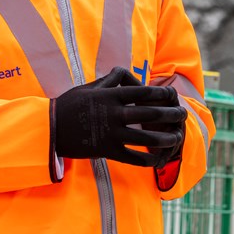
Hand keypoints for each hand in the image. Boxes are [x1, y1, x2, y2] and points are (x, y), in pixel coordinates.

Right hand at [52, 67, 185, 167]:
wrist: (51, 128)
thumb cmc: (71, 104)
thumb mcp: (91, 86)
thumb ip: (112, 80)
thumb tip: (129, 74)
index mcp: (111, 95)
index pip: (144, 92)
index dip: (162, 94)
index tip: (172, 96)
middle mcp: (114, 113)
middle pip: (150, 113)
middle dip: (170, 114)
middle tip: (182, 116)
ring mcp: (111, 133)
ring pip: (145, 137)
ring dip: (164, 138)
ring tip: (176, 138)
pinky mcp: (107, 150)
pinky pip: (132, 157)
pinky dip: (147, 159)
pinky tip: (157, 159)